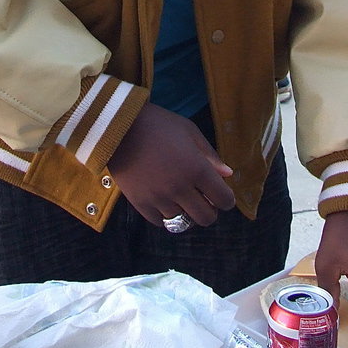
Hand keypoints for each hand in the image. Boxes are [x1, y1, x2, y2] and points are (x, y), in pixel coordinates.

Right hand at [109, 102, 235, 226]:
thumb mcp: (189, 132)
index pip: (224, 199)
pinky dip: (166, 216)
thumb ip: (210, 155)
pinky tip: (166, 202)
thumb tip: (228, 174)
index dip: (227, 199)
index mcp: (197, 169)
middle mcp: (180, 188)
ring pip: (183, 221)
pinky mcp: (141, 203)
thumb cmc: (159, 125)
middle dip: (210, 211)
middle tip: (204, 200)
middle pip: (206, 218)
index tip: (222, 195)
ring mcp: (159, 198)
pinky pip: (161, 222)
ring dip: (187, 212)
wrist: (119, 127)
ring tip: (182, 198)